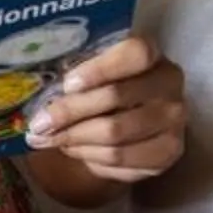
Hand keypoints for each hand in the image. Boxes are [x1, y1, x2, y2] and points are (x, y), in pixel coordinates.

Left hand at [24, 36, 187, 186]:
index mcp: (153, 54)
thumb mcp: (93, 73)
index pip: (135, 53)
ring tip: (47, 139)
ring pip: (115, 133)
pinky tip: (71, 149)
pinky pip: (120, 159)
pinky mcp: (167, 152)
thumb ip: (76, 75)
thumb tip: (41, 96)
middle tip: (39, 123)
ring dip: (74, 138)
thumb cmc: (106, 90)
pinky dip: (89, 156)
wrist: (133, 126)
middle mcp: (170, 84)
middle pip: (117, 97)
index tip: (67, 84)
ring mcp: (174, 121)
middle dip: (70, 111)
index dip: (100, 68)